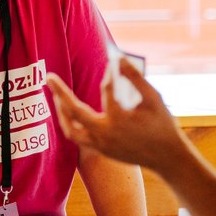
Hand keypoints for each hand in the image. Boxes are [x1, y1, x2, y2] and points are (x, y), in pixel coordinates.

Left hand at [47, 59, 186, 174]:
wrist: (166, 157)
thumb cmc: (162, 125)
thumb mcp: (153, 98)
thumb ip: (135, 77)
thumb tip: (119, 58)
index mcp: (120, 119)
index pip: (107, 90)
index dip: (110, 74)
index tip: (113, 61)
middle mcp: (106, 134)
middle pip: (74, 112)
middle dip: (59, 93)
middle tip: (48, 77)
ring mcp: (101, 145)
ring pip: (71, 129)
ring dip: (61, 112)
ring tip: (56, 96)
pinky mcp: (101, 151)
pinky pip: (78, 138)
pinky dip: (71, 124)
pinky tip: (69, 113)